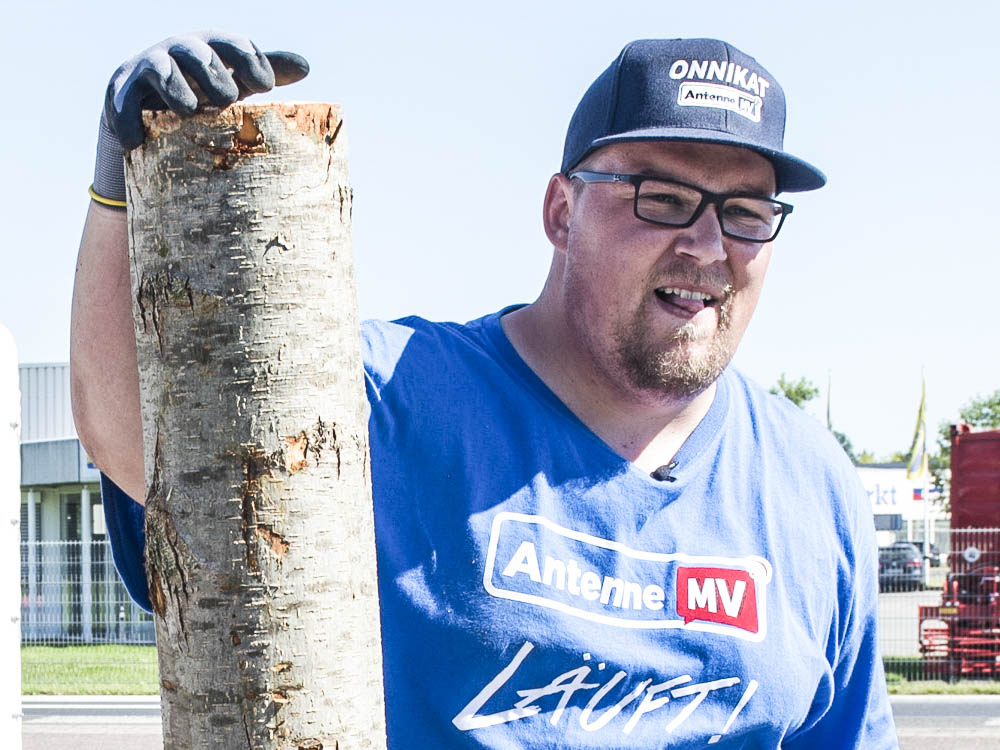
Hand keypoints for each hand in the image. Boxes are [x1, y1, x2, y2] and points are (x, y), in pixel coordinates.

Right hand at [105, 30, 308, 149]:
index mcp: (210, 47)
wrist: (147, 103)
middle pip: (196, 52)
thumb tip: (306, 67)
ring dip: (177, 90)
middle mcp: (178, 51)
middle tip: (227, 100)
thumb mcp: (234, 80)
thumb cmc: (203, 90)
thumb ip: (267, 70)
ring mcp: (149, 69)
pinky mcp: (122, 92)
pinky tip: (138, 141)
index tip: (266, 87)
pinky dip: (130, 121)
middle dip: (213, 75)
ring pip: (161, 70)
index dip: (250, 61)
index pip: (233, 44)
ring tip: (189, 111)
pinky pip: (123, 103)